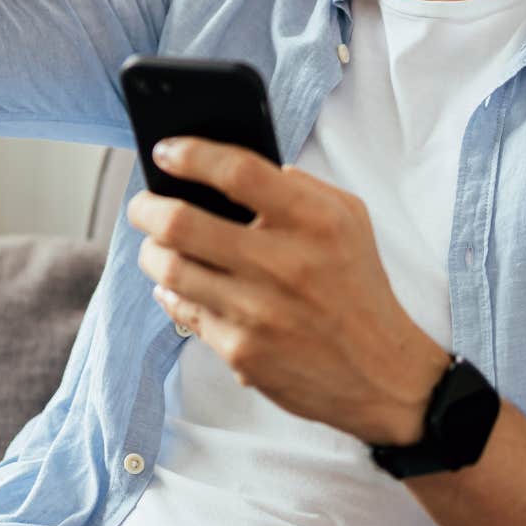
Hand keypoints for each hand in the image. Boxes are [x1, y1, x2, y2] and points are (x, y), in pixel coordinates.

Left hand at [129, 136, 452, 445]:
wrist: (382, 375)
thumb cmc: (359, 287)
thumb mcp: (349, 219)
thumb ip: (299, 186)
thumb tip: (231, 168)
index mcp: (314, 221)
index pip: (236, 172)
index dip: (190, 155)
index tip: (165, 151)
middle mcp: (283, 264)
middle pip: (180, 222)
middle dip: (146, 208)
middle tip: (142, 205)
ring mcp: (257, 312)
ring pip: (169, 268)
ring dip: (151, 252)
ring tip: (157, 246)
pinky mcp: (241, 351)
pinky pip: (183, 310)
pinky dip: (172, 292)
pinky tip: (178, 285)